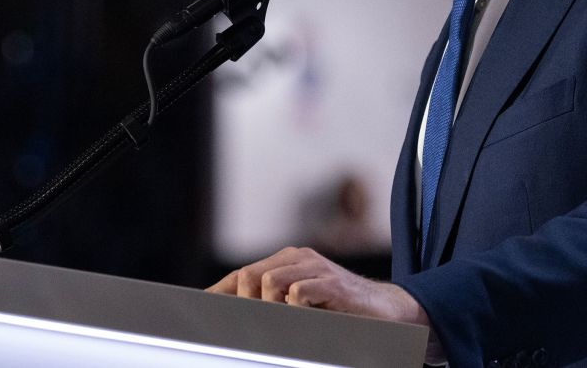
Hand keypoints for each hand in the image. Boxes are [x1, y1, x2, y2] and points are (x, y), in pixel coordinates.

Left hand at [206, 246, 428, 327]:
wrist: (387, 311)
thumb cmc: (341, 311)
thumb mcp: (301, 306)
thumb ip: (274, 305)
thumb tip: (237, 317)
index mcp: (288, 261)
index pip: (242, 274)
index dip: (219, 293)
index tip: (199, 310)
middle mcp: (298, 258)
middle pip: (250, 275)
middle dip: (243, 303)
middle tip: (248, 328)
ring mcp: (316, 268)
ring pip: (269, 281)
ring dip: (269, 308)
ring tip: (283, 324)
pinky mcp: (332, 283)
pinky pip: (298, 292)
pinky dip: (294, 309)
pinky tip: (306, 320)